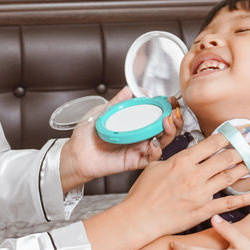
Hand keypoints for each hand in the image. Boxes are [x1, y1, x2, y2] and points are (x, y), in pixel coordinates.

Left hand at [59, 88, 182, 192]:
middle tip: (173, 111)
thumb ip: (118, 101)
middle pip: (165, 129)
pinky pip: (151, 158)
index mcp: (134, 123)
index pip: (155, 115)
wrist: (76, 153)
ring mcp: (138, 148)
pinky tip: (154, 143)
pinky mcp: (134, 161)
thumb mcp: (102, 112)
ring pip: (162, 142)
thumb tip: (130, 88)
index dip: (166, 108)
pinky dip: (156, 151)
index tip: (170, 100)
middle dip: (174, 119)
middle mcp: (139, 135)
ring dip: (169, 132)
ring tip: (167, 122)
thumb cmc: (87, 134)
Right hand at [119, 131, 249, 238]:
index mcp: (182, 161)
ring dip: (245, 167)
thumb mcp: (153, 166)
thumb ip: (170, 157)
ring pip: (229, 177)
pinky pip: (228, 203)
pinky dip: (245, 199)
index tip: (239, 130)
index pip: (211, 144)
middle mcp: (193, 175)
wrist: (139, 218)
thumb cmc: (143, 192)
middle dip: (243, 149)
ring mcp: (199, 194)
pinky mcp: (202, 211)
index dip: (228, 135)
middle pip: (225, 158)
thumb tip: (177, 151)